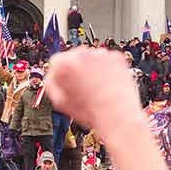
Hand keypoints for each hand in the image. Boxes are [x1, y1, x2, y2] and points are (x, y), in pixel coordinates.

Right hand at [45, 47, 167, 169]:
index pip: (56, 63)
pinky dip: (108, 70)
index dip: (60, 76)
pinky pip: (108, 61)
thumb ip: (52, 85)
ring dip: (92, 70)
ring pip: (92, 59)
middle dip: (77, 71)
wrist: (118, 115)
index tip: (66, 84)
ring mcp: (100, 54)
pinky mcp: (116, 57)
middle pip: (74, 58)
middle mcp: (80, 54)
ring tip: (97, 90)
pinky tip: (108, 85)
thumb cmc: (90, 112)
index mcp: (63, 64)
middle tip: (82, 88)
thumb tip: (54, 77)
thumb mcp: (60, 103)